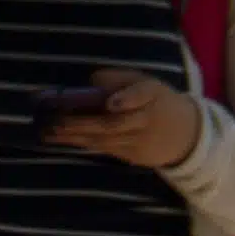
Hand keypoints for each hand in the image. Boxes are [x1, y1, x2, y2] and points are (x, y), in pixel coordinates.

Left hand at [50, 65, 202, 170]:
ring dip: (74, 136)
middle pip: (113, 124)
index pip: (142, 95)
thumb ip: (122, 79)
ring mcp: (138, 142)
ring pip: (104, 139)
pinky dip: (82, 143)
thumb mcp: (149, 83)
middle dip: (82, 123)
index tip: (110, 102)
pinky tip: (62, 139)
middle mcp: (145, 121)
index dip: (127, 98)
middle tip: (55, 120)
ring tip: (49, 131)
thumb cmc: (159, 102)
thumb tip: (93, 80)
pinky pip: (103, 148)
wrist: (185, 136)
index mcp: (152, 96)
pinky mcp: (132, 156)